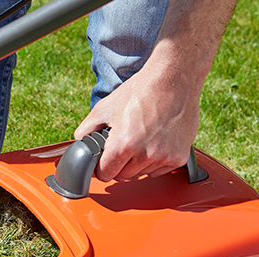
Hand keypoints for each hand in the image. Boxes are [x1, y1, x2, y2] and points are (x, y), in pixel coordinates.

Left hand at [73, 65, 200, 181]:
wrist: (174, 79)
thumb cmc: (141, 90)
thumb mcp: (104, 107)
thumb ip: (86, 130)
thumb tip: (80, 144)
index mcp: (124, 144)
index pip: (105, 174)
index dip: (101, 166)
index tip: (104, 159)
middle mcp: (145, 155)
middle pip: (123, 176)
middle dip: (119, 164)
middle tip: (123, 144)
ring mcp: (164, 157)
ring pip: (141, 174)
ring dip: (137, 163)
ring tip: (140, 138)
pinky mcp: (179, 157)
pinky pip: (159, 170)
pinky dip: (154, 161)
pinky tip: (155, 141)